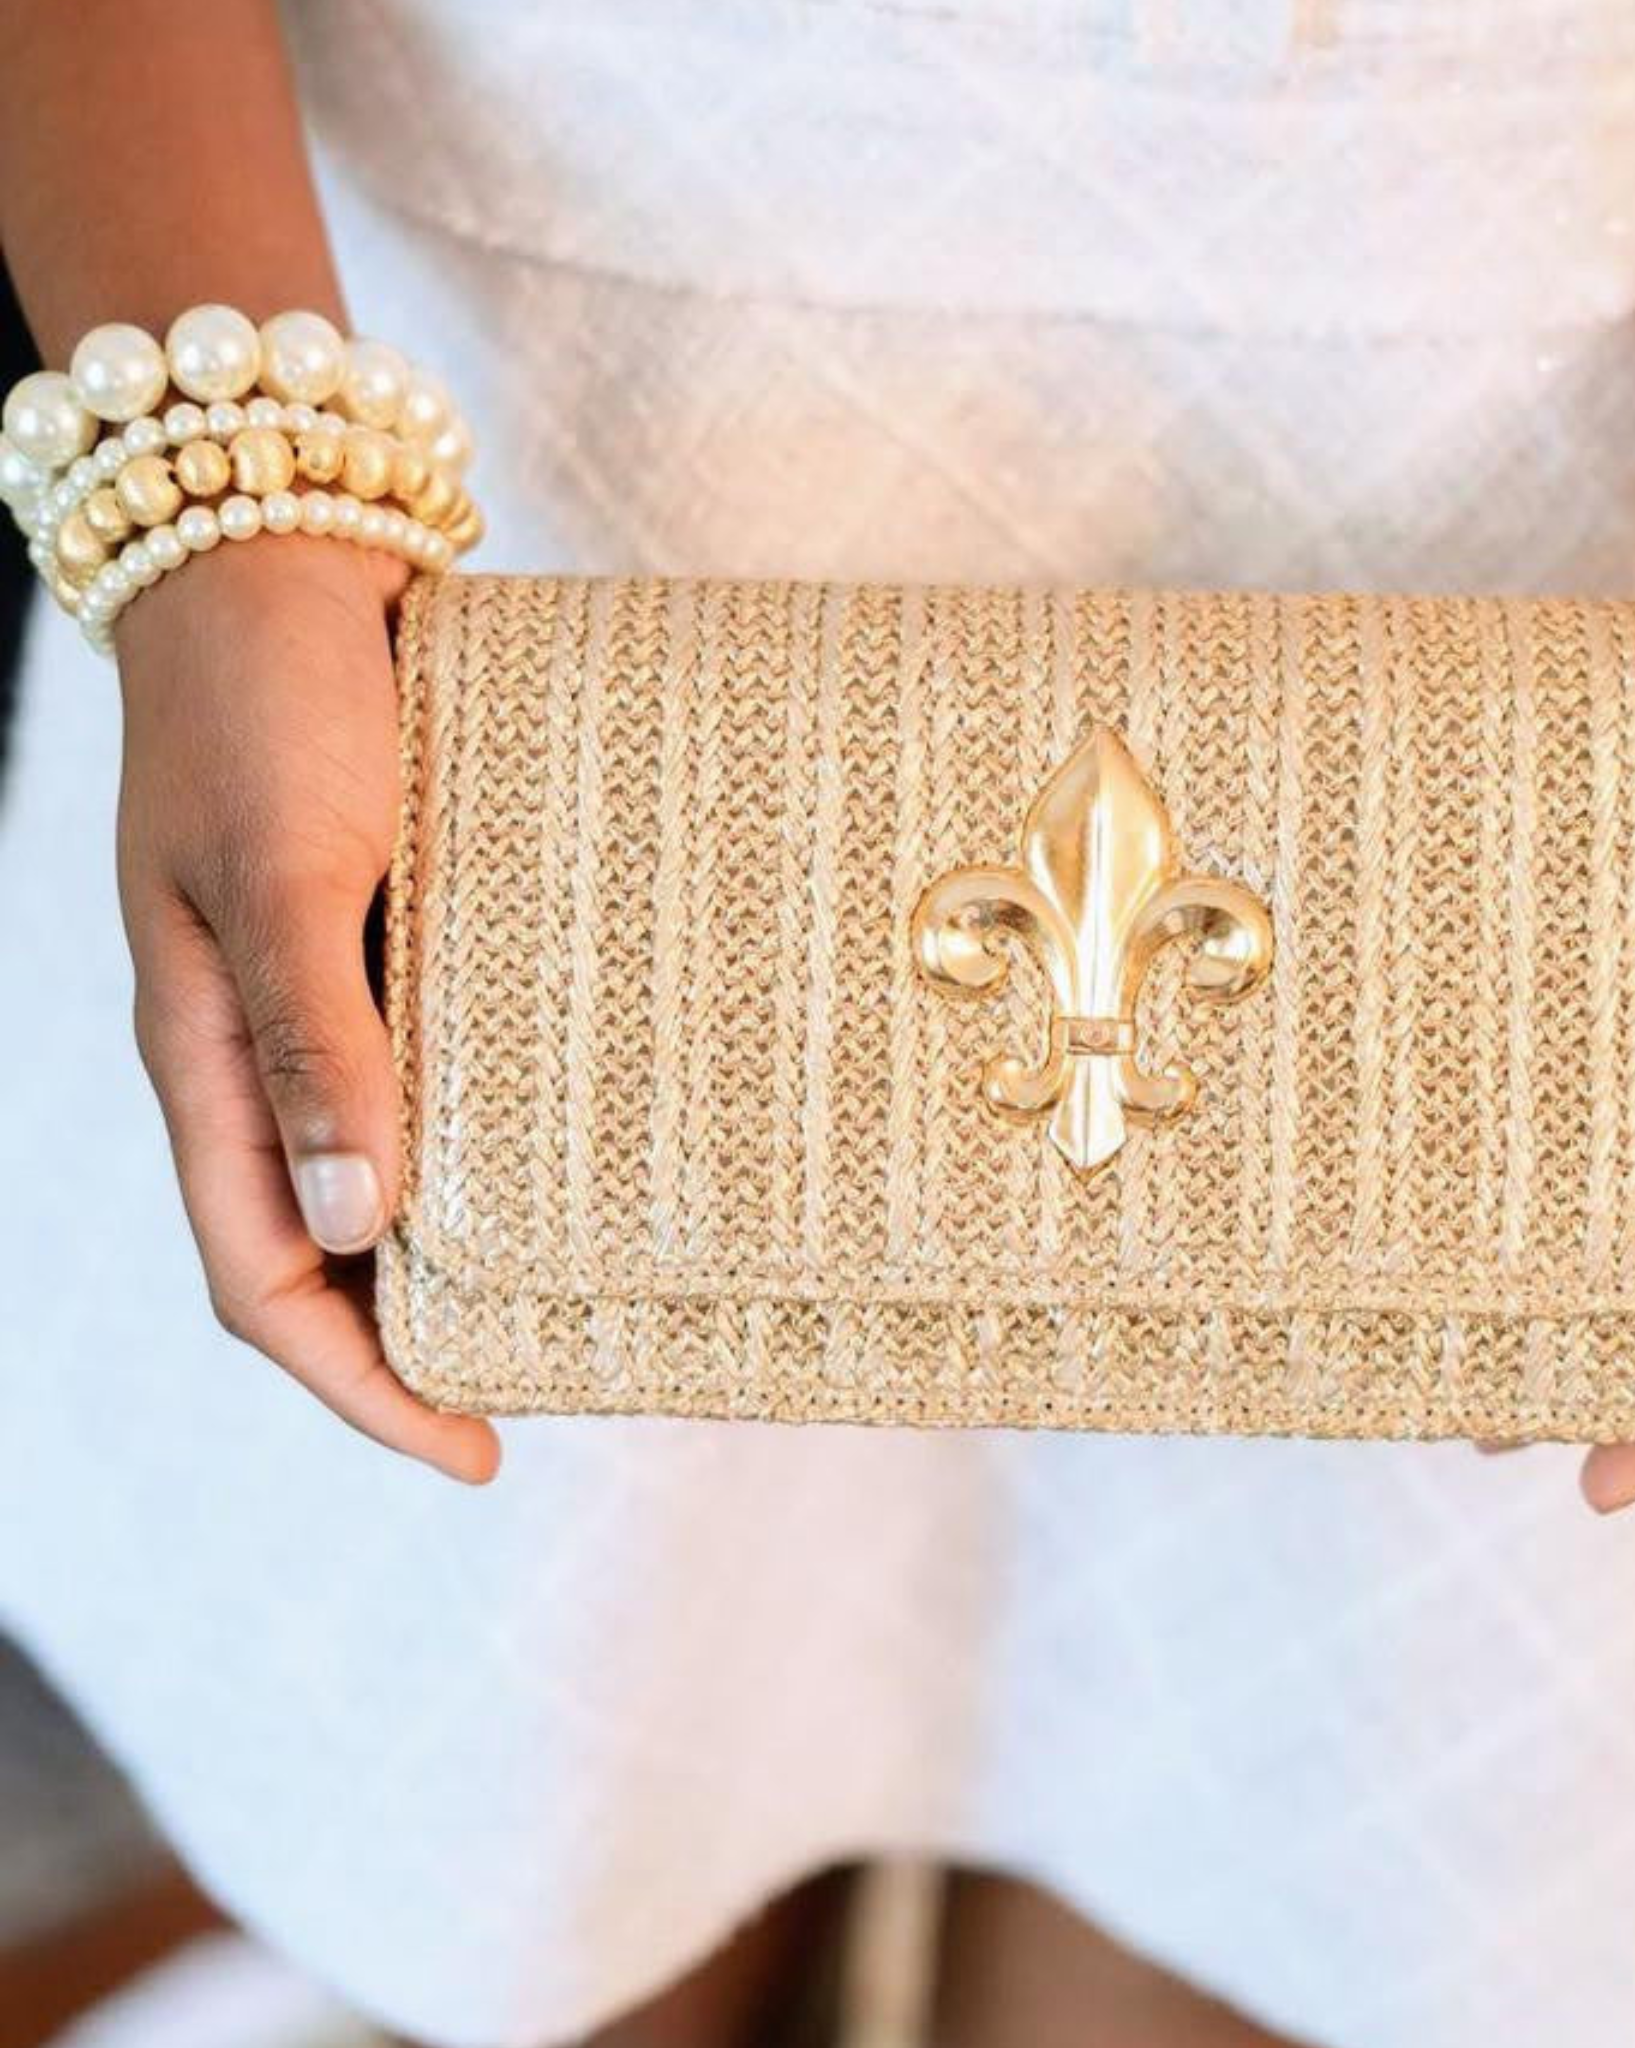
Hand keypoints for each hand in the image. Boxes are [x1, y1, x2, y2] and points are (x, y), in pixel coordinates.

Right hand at [114, 536, 499, 1483]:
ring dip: (457, 1244)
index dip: (361, 1384)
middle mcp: (262, 1051)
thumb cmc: (271, 702)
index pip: (267, 1279)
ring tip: (573, 1294)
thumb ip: (314, 1039)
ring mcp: (324, 999)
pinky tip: (574, 1142)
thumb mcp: (286, 869)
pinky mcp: (387, 940)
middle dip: (414, 1338)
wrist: (281, 554)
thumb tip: (361, 1224)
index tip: (478, 1448)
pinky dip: (490, 1129)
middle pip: (327, 1249)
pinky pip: (433, 1070)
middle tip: (552, 1382)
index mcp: (205, 1059)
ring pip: (382, 1168)